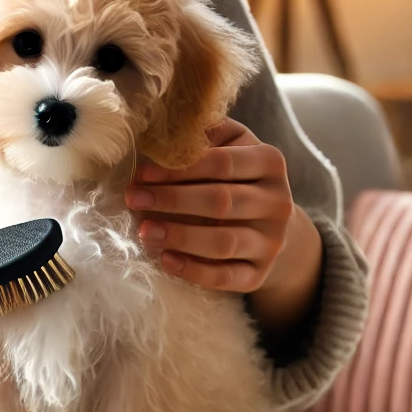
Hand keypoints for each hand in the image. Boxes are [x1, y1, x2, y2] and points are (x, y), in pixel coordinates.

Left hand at [124, 118, 323, 338]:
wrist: (270, 223)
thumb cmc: (238, 177)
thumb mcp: (231, 144)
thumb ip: (204, 135)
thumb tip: (160, 134)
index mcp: (269, 162)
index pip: (221, 164)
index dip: (179, 169)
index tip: (142, 174)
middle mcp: (278, 202)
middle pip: (220, 201)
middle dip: (171, 200)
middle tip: (134, 199)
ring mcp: (272, 241)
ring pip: (223, 241)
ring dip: (179, 236)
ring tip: (144, 231)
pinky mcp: (260, 274)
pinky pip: (225, 277)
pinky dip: (193, 270)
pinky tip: (166, 260)